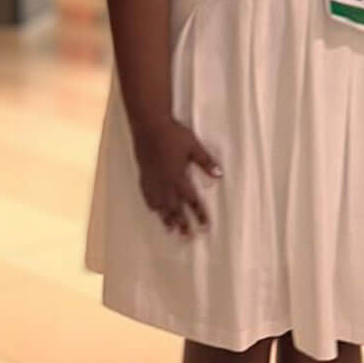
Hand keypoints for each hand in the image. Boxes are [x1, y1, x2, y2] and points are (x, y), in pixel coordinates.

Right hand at [132, 118, 220, 235]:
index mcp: (178, 176)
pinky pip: (147, 195)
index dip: (199, 214)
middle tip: (187, 237)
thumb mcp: (194, 146)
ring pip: (160, 204)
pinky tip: (153, 210)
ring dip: (166, 218)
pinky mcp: (144, 175)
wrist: (148, 125)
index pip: (192, 200)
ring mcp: (152, 179)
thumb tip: (219, 175)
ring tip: (170, 230)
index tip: (204, 227)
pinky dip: (152, 205)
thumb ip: (206, 161)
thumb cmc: (173, 134)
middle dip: (182, 223)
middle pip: (175, 207)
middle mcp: (165, 182)